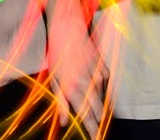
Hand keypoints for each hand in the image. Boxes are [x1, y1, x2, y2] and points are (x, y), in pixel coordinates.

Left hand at [47, 17, 108, 138]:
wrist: (69, 30)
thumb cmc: (58, 54)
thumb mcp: (54, 80)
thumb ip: (61, 103)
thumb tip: (65, 123)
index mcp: (73, 88)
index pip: (87, 117)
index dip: (92, 131)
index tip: (95, 139)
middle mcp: (87, 84)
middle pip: (98, 112)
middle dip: (96, 122)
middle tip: (93, 129)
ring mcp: (98, 76)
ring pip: (102, 100)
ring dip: (96, 106)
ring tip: (90, 106)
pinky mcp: (104, 69)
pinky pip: (105, 87)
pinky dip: (99, 91)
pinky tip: (91, 86)